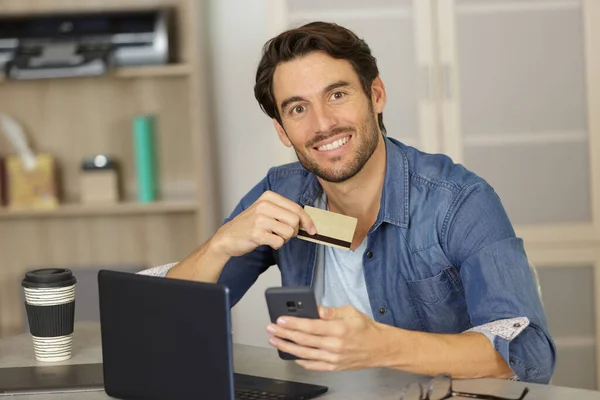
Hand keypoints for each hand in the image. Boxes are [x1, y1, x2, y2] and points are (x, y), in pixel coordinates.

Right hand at [213, 191, 315, 256]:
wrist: (228, 237)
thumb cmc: (249, 224)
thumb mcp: (265, 210)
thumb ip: (284, 211)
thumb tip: (307, 221)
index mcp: (268, 197)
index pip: (297, 208)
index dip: (307, 221)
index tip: (312, 230)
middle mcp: (264, 205)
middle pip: (295, 221)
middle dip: (294, 231)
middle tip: (283, 234)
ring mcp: (260, 219)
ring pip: (289, 232)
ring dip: (284, 239)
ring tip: (272, 236)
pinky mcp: (257, 234)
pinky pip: (279, 242)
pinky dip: (276, 245)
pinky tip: (267, 241)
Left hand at [266, 305, 386, 370]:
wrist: (380, 348)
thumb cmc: (365, 328)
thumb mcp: (350, 312)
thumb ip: (330, 312)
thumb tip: (314, 309)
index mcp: (339, 329)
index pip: (310, 326)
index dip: (293, 323)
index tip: (280, 319)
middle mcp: (334, 345)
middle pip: (303, 340)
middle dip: (284, 333)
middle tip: (271, 328)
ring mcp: (333, 358)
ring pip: (304, 354)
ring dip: (287, 347)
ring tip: (275, 340)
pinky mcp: (333, 367)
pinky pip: (312, 365)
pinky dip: (300, 361)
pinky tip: (290, 355)